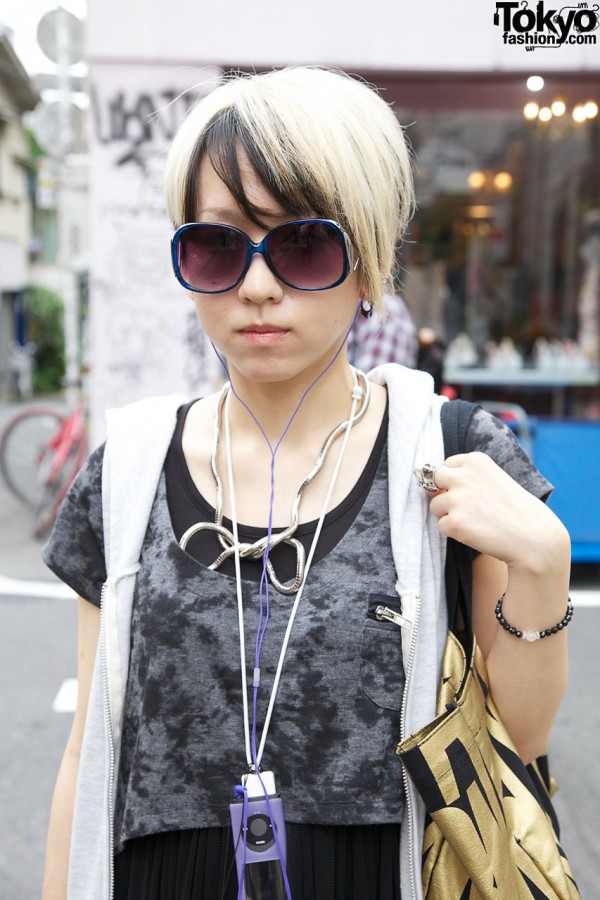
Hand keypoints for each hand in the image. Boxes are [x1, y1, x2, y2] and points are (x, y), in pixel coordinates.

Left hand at [427, 452, 566, 571]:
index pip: (446, 465)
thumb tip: (433, 485)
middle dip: (444, 494)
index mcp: (476, 460)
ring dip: (449, 515)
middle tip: (466, 508)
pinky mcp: (454, 522)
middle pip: (434, 481)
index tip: (470, 493)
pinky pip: (441, 526)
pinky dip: (454, 532)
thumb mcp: (495, 479)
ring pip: (435, 506)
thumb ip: (469, 476)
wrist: (534, 538)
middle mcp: (463, 475)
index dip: (454, 482)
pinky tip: (475, 533)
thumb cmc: (516, 510)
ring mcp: (458, 499)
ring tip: (475, 522)